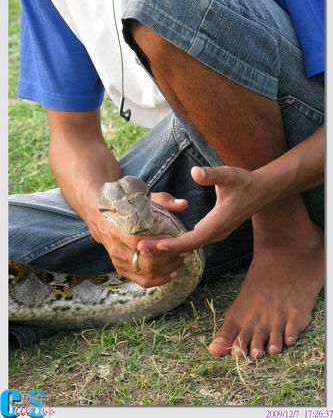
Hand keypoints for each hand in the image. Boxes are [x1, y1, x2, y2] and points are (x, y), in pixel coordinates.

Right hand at [89, 192, 188, 287]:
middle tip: (186, 252)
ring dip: (168, 270)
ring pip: (146, 274)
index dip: (158, 244)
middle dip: (169, 259)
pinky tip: (173, 272)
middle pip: (145, 262)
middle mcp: (116, 249)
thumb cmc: (124, 206)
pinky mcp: (121, 269)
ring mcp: (118, 261)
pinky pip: (142, 281)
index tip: (174, 239)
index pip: (138, 243)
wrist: (99, 216)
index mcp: (117, 230)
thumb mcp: (141, 198)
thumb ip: (163, 201)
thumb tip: (184, 204)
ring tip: (183, 261)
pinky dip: (159, 279)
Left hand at [138, 165, 263, 255]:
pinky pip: (194, 242)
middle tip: (140, 248)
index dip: (172, 244)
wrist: (262, 191)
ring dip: (169, 248)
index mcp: (217, 223)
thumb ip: (212, 175)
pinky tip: (164, 242)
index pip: (191, 240)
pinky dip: (178, 245)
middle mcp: (216, 233)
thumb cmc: (244, 182)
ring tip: (147, 247)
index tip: (154, 246)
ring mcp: (216, 234)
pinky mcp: (214, 232)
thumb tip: (195, 172)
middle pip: (187, 247)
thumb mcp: (229, 175)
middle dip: (164, 249)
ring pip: (190, 247)